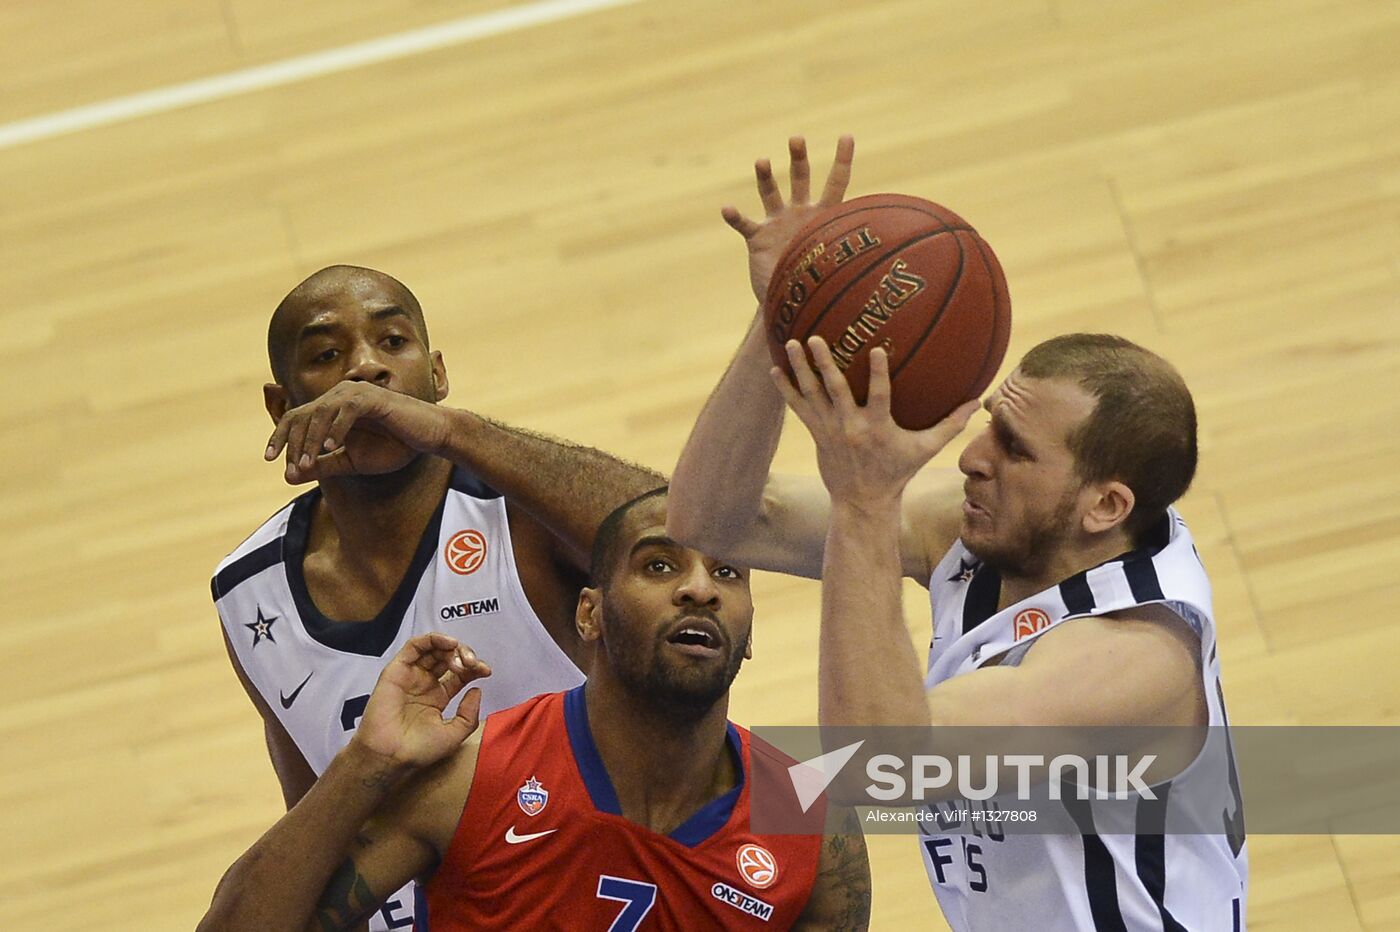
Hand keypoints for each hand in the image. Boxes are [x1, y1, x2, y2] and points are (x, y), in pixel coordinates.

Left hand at [264, 382, 451, 483]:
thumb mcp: (352, 462)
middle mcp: (340, 395)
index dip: (280, 436)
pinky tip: (332, 449)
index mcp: (332, 407)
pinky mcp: (373, 398)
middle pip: (303, 414)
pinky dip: (337, 430)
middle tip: (293, 467)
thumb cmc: (394, 448)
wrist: (429, 438)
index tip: (270, 458)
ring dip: (312, 441)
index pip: (296, 417)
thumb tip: (289, 476)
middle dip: (293, 442)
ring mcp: (356, 393)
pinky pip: (347, 411)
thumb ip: (323, 465)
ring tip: (308, 464)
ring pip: (321, 413)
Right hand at [350, 633, 491, 771]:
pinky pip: (414, 647)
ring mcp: (411, 676)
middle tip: (472, 664)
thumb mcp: (454, 734)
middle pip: (448, 658)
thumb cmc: (418, 750)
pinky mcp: (396, 670)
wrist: (391, 756)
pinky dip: (432, 639)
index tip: (486, 671)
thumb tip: (476, 690)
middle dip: (465, 656)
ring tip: (461, 658)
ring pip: (433, 649)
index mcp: (438, 697)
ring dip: (451, 647)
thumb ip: (469, 714)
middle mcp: (424, 684)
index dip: (474, 668)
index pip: (459, 674)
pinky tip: (448, 644)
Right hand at [724, 135, 855, 302]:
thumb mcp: (840, 264)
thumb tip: (892, 257)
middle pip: (800, 178)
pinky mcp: (757, 238)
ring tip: (762, 162)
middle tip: (797, 139)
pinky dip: (735, 217)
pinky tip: (728, 209)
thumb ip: (855, 254)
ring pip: (771, 194)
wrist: (789, 299)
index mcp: (823, 215)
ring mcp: (777, 223)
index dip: (842, 159)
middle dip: (799, 157)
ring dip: (766, 177)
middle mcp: (799, 212)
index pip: (836, 182)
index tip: (846, 137)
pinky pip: (745, 224)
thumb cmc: (817, 281)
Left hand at [771, 337, 978, 505]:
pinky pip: (798, 407)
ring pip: (812, 395)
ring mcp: (830, 430)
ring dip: (801, 369)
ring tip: (790, 342)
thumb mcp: (925, 450)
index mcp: (878, 428)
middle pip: (835, 391)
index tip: (876, 349)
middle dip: (825, 364)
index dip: (878, 374)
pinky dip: (786, 389)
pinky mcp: (816, 433)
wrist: (863, 501)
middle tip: (814, 338)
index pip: (880, 396)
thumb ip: (950, 425)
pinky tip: (774, 369)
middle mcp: (851, 427)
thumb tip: (978, 401)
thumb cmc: (897, 472)